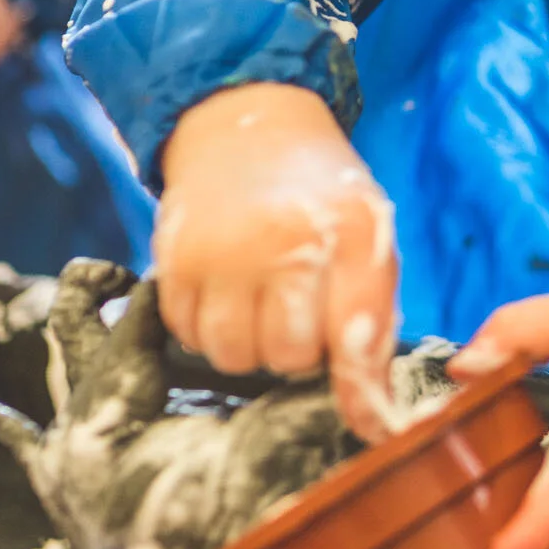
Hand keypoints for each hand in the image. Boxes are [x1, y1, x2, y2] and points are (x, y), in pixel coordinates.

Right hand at [157, 83, 400, 435]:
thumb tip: (375, 418)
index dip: (362, 391)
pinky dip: (206, 328)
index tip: (369, 423)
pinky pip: (187, 336)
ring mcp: (223, 249)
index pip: (358, 338)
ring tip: (262, 304)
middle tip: (300, 313)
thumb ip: (374, 321)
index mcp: (350, 231)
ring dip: (249, 346)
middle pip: (289, 359)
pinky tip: (226, 292)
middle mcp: (284, 239)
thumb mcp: (367, 238)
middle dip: (298, 350)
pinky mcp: (174, 257)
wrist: (248, 125)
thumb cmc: (319, 195)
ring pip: (233, 357)